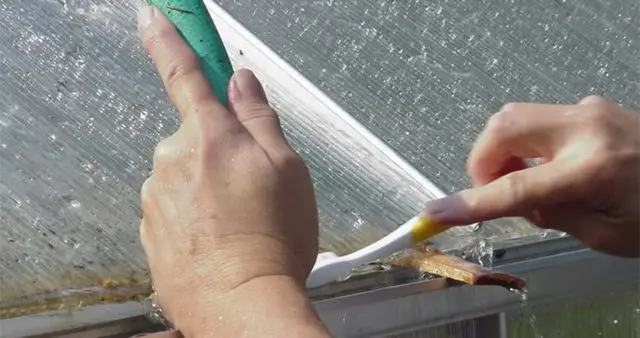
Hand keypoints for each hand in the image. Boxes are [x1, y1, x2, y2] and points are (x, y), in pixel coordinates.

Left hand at [137, 5, 320, 334]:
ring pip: (186, 175)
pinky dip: (197, 216)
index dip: (169, 37)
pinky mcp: (151, 230)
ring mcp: (157, 197)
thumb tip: (242, 84)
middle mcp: (172, 160)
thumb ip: (261, 119)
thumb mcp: (288, 169)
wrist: (240, 305)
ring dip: (210, 187)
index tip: (155, 15)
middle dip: (221, 149)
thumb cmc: (272, 239)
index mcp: (209, 136)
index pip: (183, 71)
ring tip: (241, 220)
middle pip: (195, 135)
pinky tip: (221, 237)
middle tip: (253, 185)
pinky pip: (176, 208)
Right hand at [426, 96, 639, 256]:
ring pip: (515, 116)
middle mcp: (588, 129)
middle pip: (503, 127)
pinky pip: (540, 118)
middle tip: (494, 190)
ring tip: (526, 181)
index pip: (515, 187)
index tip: (439, 212)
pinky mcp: (591, 106)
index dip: (471, 202)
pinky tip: (551, 167)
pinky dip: (528, 144)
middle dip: (482, 160)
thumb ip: (553, 214)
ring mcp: (589, 111)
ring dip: (504, 151)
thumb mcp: (607, 234)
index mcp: (595, 169)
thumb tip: (513, 200)